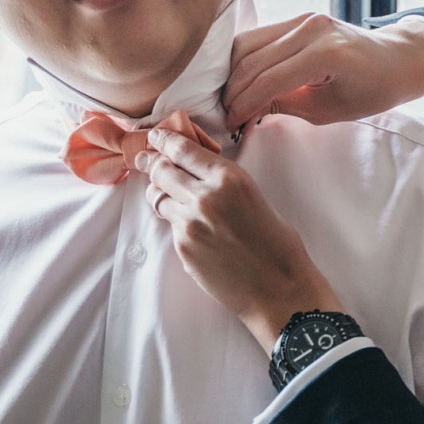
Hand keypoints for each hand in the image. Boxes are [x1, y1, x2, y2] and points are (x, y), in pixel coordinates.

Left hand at [136, 126, 341, 353]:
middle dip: (152, 163)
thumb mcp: (255, 197)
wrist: (278, 288)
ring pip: (159, 197)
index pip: (183, 149)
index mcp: (229, 178)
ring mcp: (190, 223)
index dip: (164, 139)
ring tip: (164, 192)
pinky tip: (189, 225)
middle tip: (145, 160)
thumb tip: (197, 173)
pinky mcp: (183, 247)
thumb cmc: (277, 243)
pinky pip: (170, 225)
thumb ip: (224, 182)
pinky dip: (175, 220)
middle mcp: (205, 196)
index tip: (155, 135)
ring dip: (160, 192)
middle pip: (162, 170)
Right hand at [222, 13, 423, 131]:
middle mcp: (311, 28)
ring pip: (248, 43)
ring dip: (233, 73)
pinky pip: (260, 36)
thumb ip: (284, 106)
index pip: (269, 80)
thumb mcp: (328, 110)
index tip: (230, 124)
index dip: (244, 104)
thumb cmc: (372, 90)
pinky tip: (240, 80)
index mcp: (325, 53)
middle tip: (223, 115)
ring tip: (230, 99)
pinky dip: (245, 58)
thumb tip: (245, 112)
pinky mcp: (300, 17)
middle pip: (252, 60)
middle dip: (233, 91)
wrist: (397, 60)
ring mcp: (304, 18)